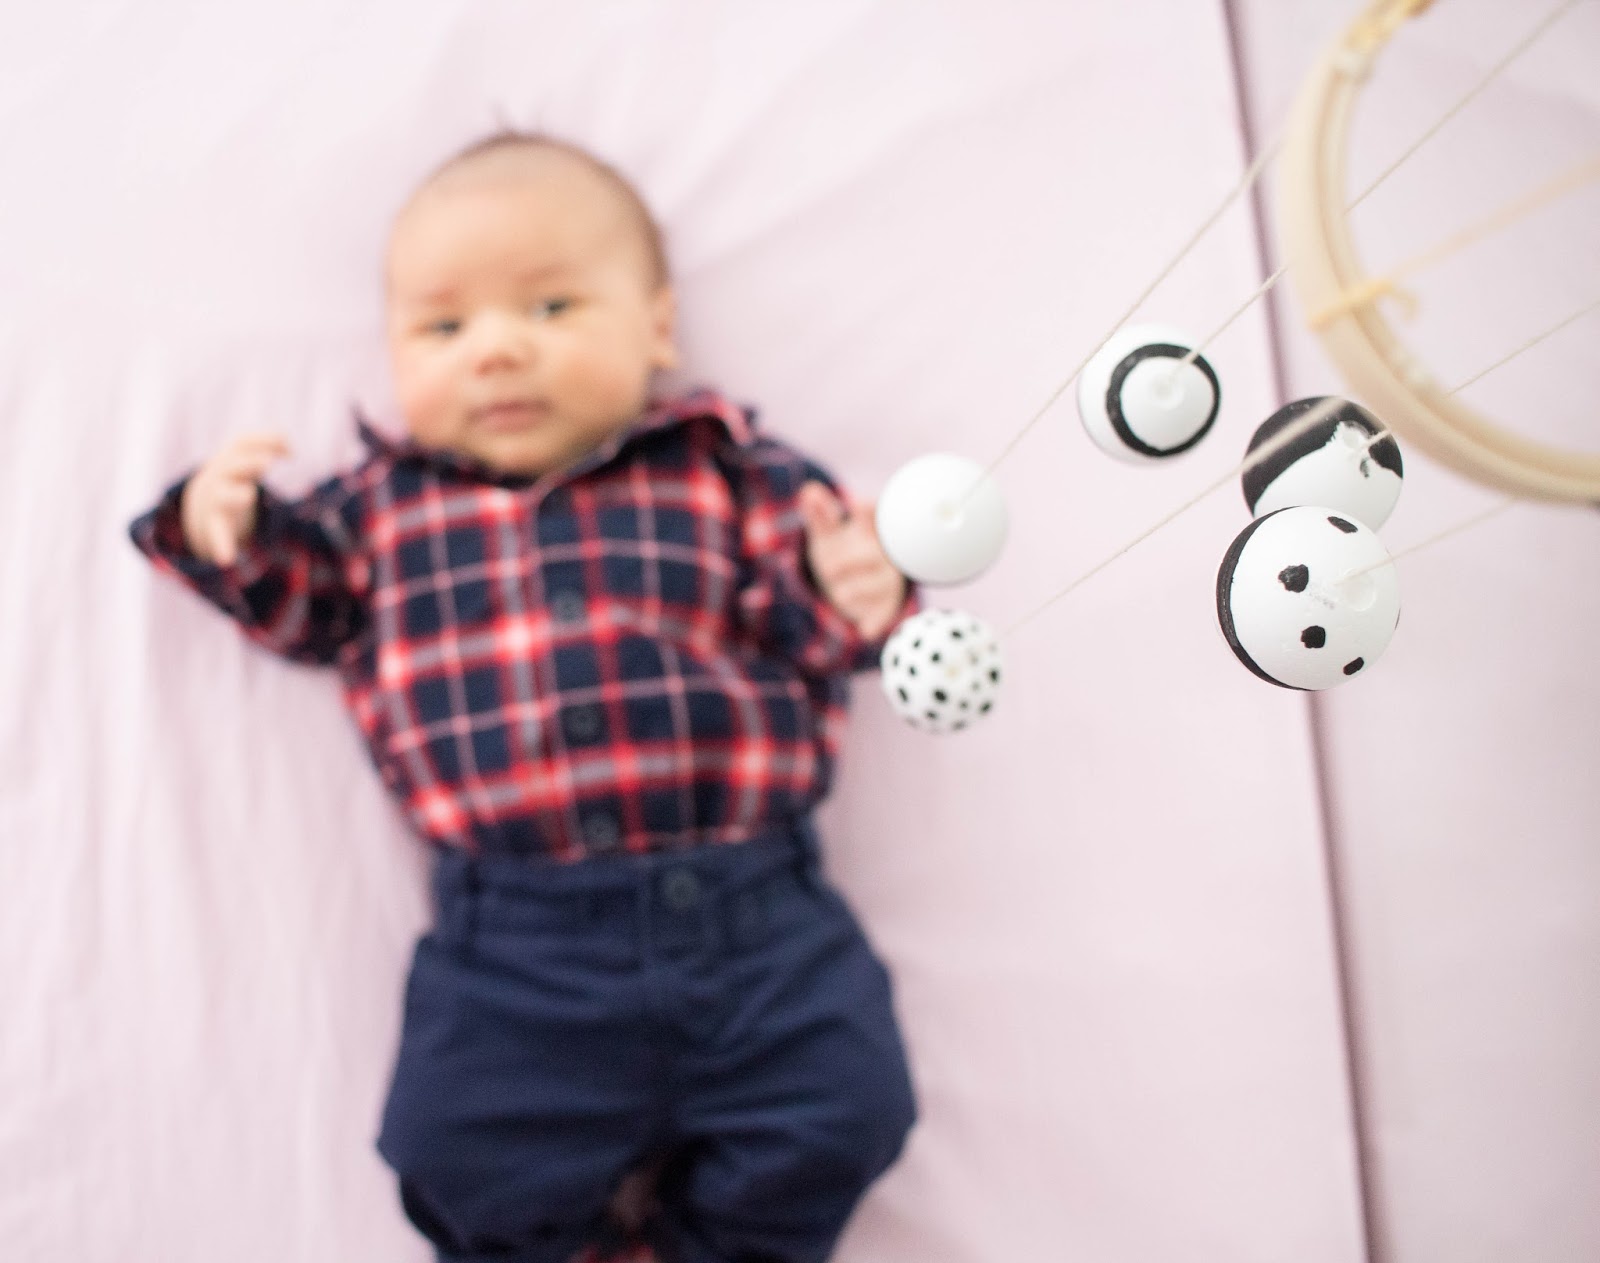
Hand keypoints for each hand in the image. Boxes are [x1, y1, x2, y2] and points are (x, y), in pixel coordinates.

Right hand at [180, 433, 290, 564]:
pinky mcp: (215, 524)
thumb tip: (290, 446)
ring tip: (249, 495)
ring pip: (223, 497)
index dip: (263, 441)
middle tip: (267, 462)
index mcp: (228, 458)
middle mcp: (219, 476)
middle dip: (249, 463)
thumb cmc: (233, 476)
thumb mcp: (247, 459)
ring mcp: (216, 501)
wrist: (199, 503)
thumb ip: (268, 448)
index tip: (289, 446)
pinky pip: (217, 534)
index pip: (241, 442)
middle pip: (231, 467)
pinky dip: (221, 545)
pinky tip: (226, 559)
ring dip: (235, 495)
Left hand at [797, 481, 907, 639]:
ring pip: (874, 585)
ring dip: (850, 591)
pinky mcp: (887, 605)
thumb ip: (819, 514)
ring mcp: (887, 580)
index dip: (869, 511)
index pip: (875, 515)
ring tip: (838, 593)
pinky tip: (864, 630)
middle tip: (827, 569)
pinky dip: (874, 622)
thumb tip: (809, 490)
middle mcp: (885, 553)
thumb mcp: (827, 534)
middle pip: (870, 554)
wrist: (852, 586)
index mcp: (871, 530)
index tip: (857, 506)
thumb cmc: (842, 552)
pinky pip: (883, 615)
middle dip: (846, 561)